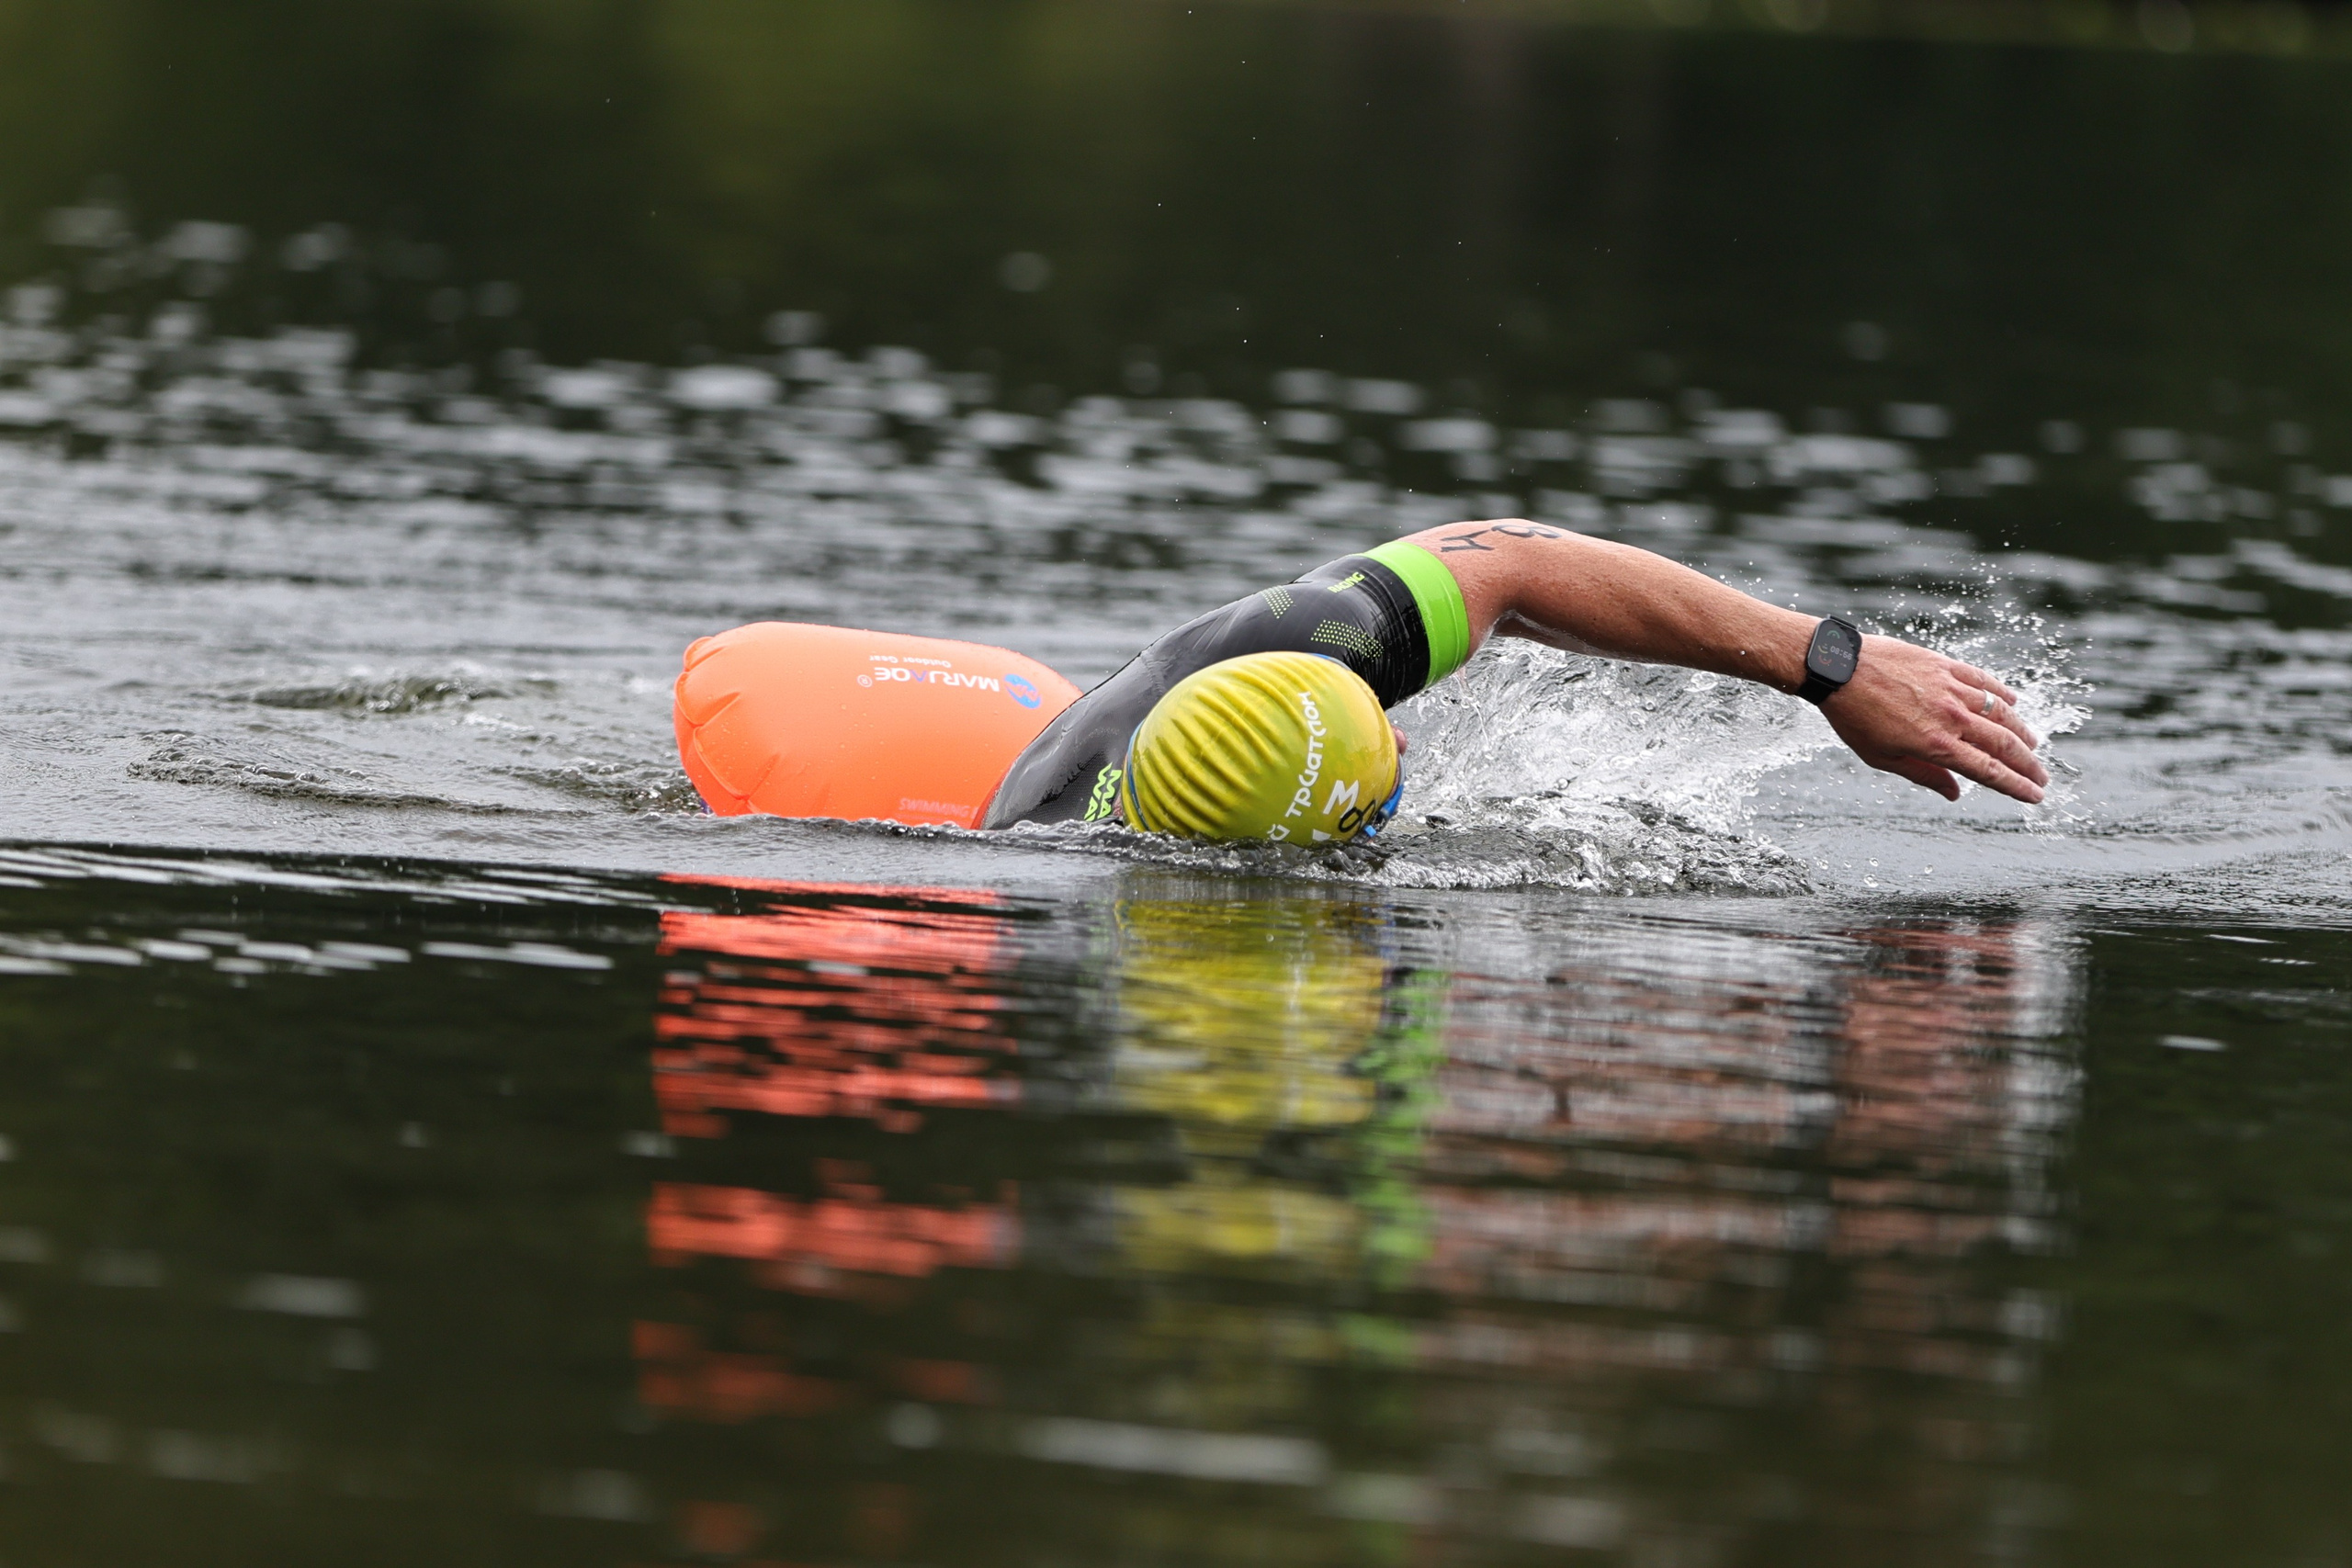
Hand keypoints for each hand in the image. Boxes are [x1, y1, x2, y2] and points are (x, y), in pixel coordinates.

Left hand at [1821, 637, 2047, 804]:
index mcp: (1936, 745)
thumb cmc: (1853, 717)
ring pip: (2000, 712)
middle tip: (2042, 777)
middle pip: (2003, 744)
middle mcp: (1951, 717)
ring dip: (2021, 731)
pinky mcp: (1945, 666)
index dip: (2016, 786)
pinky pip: (1983, 681)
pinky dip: (2002, 693)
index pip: (1988, 771)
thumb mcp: (1881, 757)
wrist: (1839, 669)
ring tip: (2032, 744)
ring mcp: (1951, 688)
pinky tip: (2013, 703)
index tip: (2036, 796)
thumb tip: (1954, 793)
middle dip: (2028, 764)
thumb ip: (1923, 775)